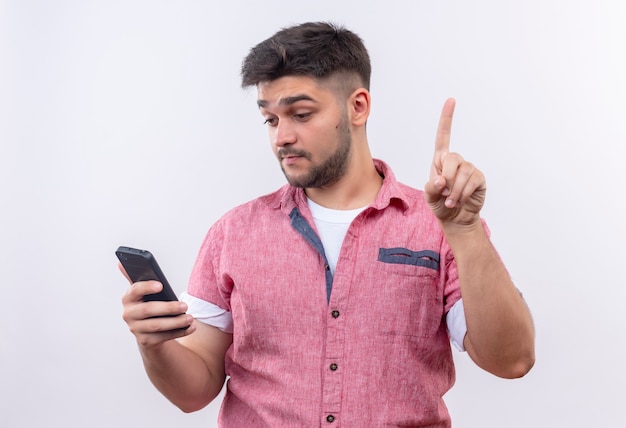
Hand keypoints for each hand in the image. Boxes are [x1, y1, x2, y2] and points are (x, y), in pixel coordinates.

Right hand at [119, 263, 195, 347]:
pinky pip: (164, 337)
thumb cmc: (148, 303)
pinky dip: (179, 332)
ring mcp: (136, 329)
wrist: (147, 329)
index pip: (135, 290)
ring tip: (191, 317)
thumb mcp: (143, 291)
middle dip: (168, 308)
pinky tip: (191, 327)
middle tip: (185, 305)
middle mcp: (128, 314)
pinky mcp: (146, 341)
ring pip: (157, 326)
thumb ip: (136, 277)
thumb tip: (121, 263)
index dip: (146, 287)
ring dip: (176, 322)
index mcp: (128, 298)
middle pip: (148, 310)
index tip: (161, 285)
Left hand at [424, 98, 485, 226]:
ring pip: (462, 173)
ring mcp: (469, 169)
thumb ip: (431, 188)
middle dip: (446, 178)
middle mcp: (455, 161)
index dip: (447, 118)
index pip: (443, 136)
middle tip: (444, 192)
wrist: (455, 218)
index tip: (451, 100)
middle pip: (452, 158)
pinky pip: (471, 182)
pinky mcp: (479, 178)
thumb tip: (441, 180)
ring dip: (454, 191)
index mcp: (440, 160)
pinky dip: (462, 194)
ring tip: (451, 201)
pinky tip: (459, 201)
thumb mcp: (429, 197)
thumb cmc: (440, 204)